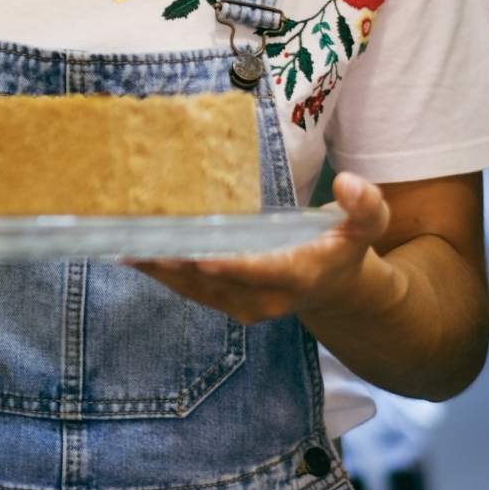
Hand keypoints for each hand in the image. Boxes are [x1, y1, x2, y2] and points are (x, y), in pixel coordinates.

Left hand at [129, 172, 395, 329]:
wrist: (334, 288)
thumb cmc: (345, 247)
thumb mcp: (366, 225)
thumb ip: (364, 205)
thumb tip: (348, 183)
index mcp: (297, 276)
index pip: (258, 271)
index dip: (228, 265)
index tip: (196, 254)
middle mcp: (265, 299)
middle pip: (214, 281)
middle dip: (176, 262)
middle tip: (138, 241)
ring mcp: (242, 306)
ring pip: (193, 288)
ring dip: (158, 269)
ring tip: (122, 245)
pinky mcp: (225, 304)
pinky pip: (188, 290)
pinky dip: (161, 273)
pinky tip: (130, 255)